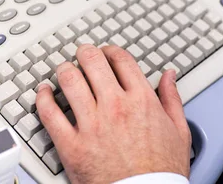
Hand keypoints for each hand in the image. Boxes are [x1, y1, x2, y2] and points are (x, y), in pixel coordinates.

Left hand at [36, 44, 190, 183]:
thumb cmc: (162, 171)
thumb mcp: (179, 131)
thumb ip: (172, 99)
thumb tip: (168, 75)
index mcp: (141, 101)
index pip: (120, 59)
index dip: (110, 50)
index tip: (106, 53)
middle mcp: (115, 107)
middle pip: (92, 62)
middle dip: (85, 53)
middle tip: (82, 55)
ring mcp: (91, 125)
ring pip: (69, 80)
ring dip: (64, 70)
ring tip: (64, 70)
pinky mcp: (72, 145)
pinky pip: (49, 113)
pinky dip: (43, 98)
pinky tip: (44, 92)